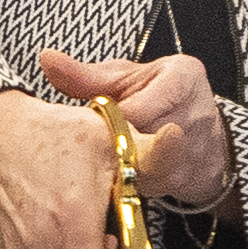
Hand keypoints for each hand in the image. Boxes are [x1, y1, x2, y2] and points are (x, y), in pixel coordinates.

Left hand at [39, 47, 231, 211]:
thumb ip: (86, 75)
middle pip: (143, 141)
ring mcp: (198, 149)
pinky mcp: (194, 178)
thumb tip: (48, 60)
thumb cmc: (158, 94)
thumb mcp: (125, 77)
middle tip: (96, 145)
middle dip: (115, 146)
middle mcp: (195, 114)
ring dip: (124, 169)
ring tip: (109, 160)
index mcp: (181, 79)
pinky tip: (123, 177)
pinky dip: (134, 185)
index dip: (109, 122)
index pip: (137, 109)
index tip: (93, 124)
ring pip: (150, 169)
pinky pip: (157, 188)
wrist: (199, 126)